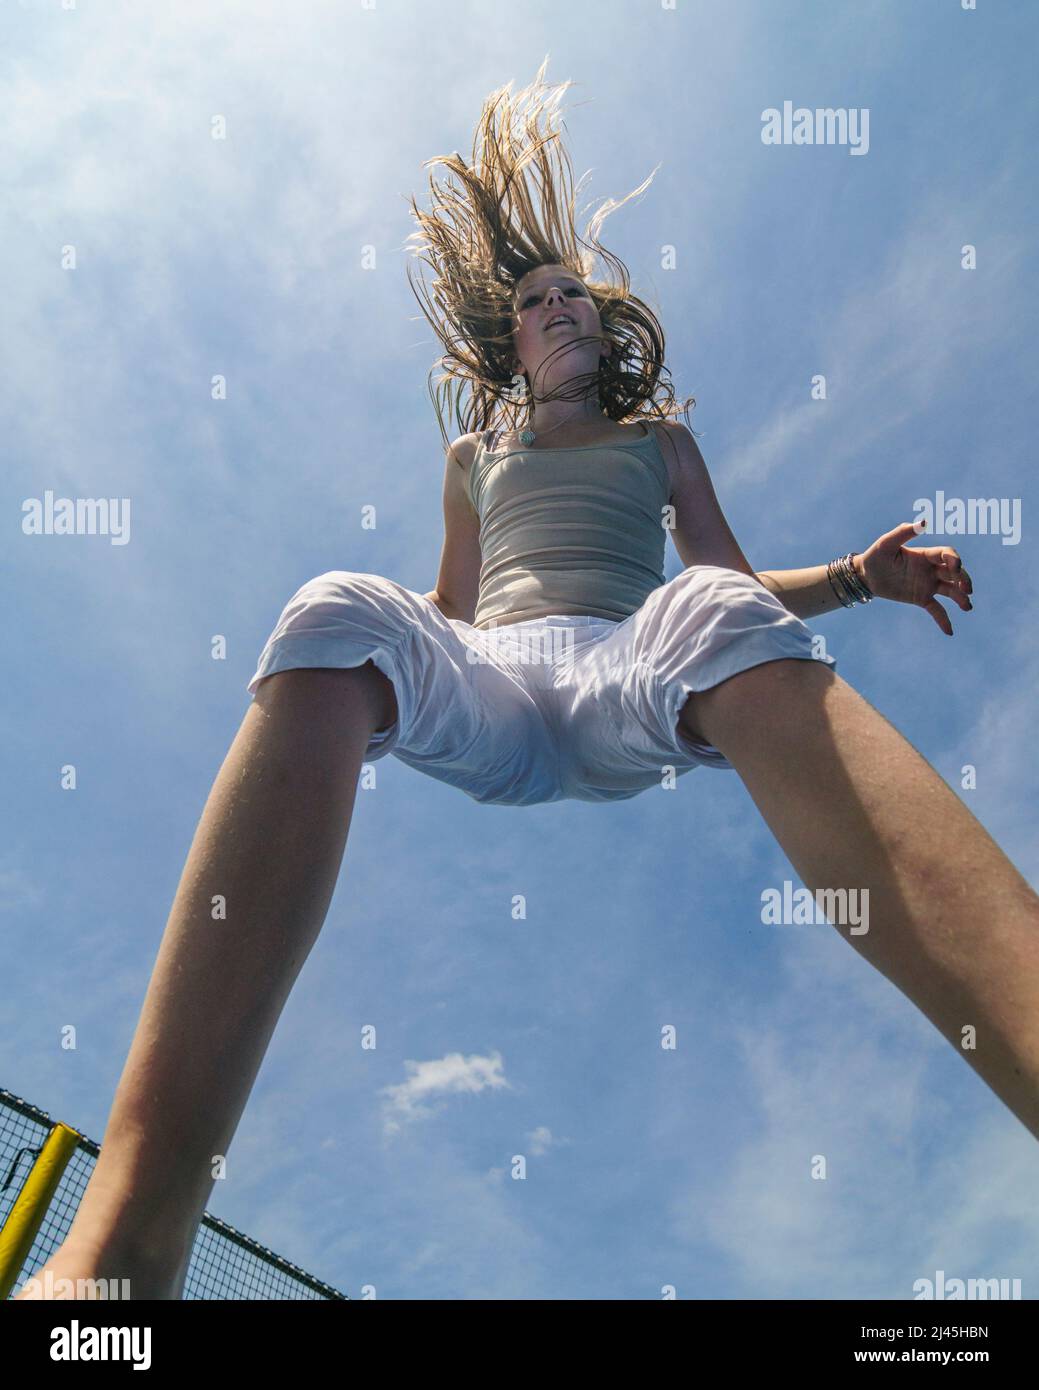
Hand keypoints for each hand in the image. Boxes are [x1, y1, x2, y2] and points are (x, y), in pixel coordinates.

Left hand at [855, 521, 973, 635]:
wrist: (864, 576)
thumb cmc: (875, 556)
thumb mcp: (886, 543)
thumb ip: (903, 532)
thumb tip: (923, 521)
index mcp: (925, 555)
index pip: (947, 555)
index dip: (955, 561)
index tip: (956, 569)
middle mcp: (931, 569)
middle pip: (955, 573)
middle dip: (964, 580)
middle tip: (967, 590)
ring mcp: (927, 584)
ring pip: (950, 591)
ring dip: (961, 598)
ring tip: (967, 607)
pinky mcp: (921, 598)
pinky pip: (936, 610)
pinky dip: (943, 620)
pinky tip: (950, 632)